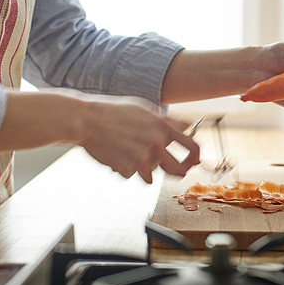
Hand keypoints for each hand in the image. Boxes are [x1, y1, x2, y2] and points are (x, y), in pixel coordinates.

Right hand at [0, 91, 199, 183]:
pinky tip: (117, 154)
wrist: (86, 120)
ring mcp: (141, 159)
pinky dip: (127, 169)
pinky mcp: (127, 169)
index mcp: (163, 127)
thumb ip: (168, 121)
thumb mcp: (145, 109)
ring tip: (129, 151)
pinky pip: (133, 175)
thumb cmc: (113, 111)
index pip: (193, 147)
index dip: (196, 157)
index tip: (194, 161)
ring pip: (152, 174)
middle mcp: (156, 144)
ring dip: (145, 168)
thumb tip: (187, 127)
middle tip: (171, 169)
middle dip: (178, 172)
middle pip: (179, 171)